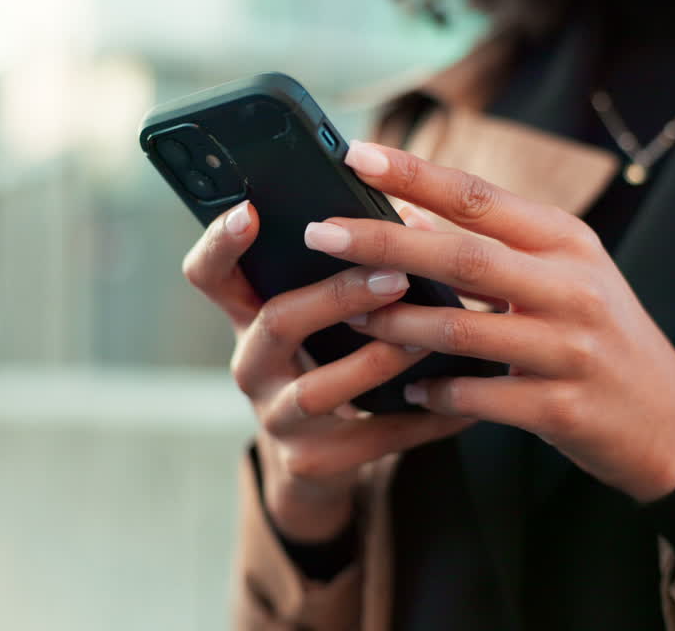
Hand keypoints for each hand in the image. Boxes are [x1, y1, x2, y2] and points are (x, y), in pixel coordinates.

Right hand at [183, 199, 472, 540]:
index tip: (249, 210)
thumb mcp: (319, 317)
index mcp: (248, 316)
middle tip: (395, 276)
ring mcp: (276, 417)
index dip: (221, 243)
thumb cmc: (327, 360)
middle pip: (276, 321)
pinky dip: (425, 419)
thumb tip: (411, 215)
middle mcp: (252, 365)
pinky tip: (465, 404)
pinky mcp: (313, 461)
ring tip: (428, 338)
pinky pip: (375, 437)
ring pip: (319, 388)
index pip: (210, 274)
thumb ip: (349, 267)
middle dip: (337, 296)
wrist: (316, 463)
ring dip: (378, 360)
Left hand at [302, 141, 674, 501]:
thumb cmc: (601, 336)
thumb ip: (494, 245)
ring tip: (346, 317)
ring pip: (461, 330)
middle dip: (382, 243)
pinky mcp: (563, 408)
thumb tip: (408, 214)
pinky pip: (479, 397)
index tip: (357, 153)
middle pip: (460, 257)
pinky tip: (406, 388)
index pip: (480, 195)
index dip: (415, 173)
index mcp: (567, 242)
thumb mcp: (563, 275)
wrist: (670, 422)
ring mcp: (570, 350)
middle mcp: (572, 287)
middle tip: (320, 233)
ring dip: (394, 326)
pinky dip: (435, 390)